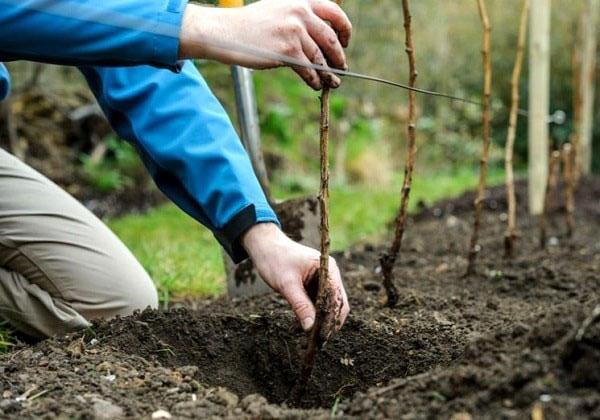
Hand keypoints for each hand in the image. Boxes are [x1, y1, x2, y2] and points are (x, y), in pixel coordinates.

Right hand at [180, 0, 351, 89]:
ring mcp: (294, 31)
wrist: (227, 32)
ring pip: (320, 57)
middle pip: (331, 38)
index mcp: (301, 0)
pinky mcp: (288, 50)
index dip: (345, 29)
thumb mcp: (278, 9)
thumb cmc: (251, 25)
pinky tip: (315, 84)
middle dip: (339, 56)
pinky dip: (315, 79)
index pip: (334, 13)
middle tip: (342, 67)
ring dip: (328, 72)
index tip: (346, 41)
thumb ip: (299, 17)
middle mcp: (300, 13)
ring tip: (331, 82)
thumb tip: (322, 39)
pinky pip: (309, 69)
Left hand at [242, 223, 348, 333]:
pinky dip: (312, 315)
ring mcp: (323, 280)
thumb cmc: (275, 259)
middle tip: (317, 342)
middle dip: (328, 322)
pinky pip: (318, 303)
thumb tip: (310, 328)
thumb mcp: (286, 285)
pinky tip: (302, 326)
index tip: (322, 336)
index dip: (332, 318)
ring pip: (328, 306)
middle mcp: (330, 274)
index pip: (337, 298)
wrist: (264, 246)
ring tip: (309, 338)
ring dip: (320, 321)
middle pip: (337, 304)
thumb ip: (300, 305)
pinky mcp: (314, 285)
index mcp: (328, 268)